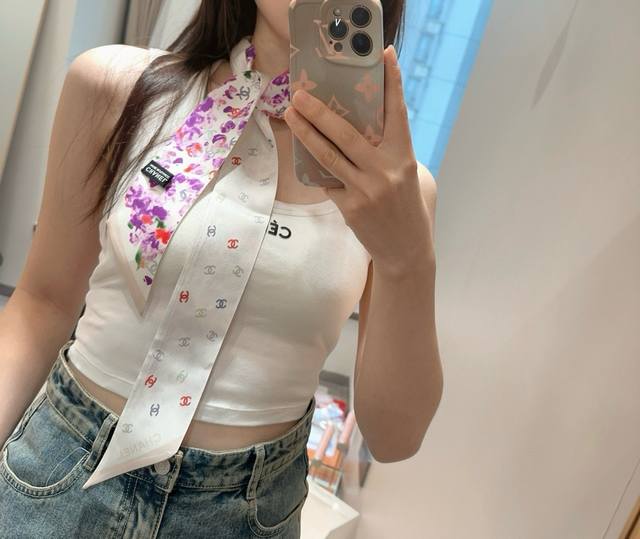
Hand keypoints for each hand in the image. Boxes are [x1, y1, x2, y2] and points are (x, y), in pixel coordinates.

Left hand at [284, 45, 433, 275]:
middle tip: (301, 93)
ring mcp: (366, 189)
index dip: (392, 82)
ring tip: (291, 114)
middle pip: (347, 133)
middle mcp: (386, 170)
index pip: (397, 112)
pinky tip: (305, 156)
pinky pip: (328, 181)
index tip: (384, 54)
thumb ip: (391, 153)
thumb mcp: (412, 177)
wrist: (407, 252)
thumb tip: (361, 132)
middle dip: (320, 110)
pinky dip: (318, 169)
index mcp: (405, 157)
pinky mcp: (350, 207)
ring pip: (329, 155)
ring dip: (306, 133)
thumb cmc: (411, 210)